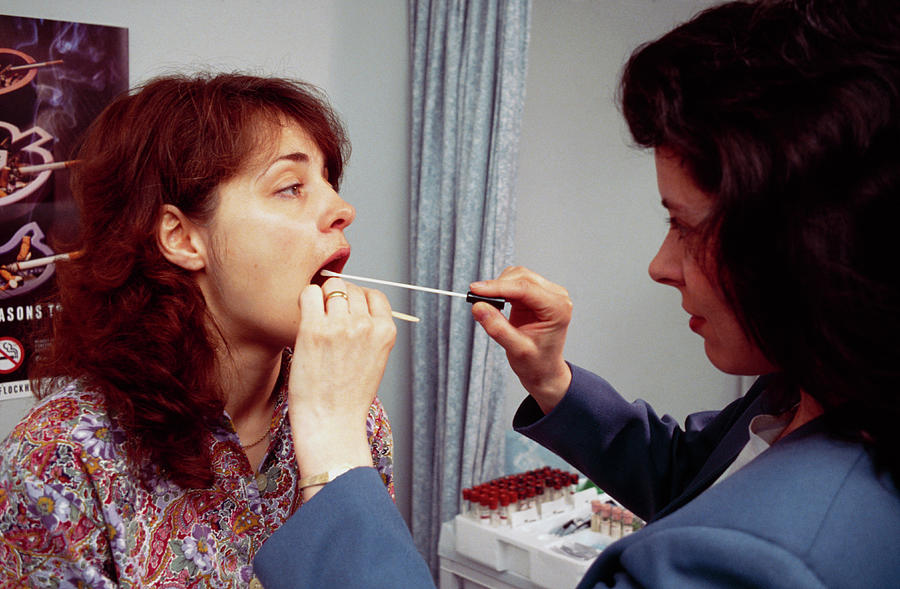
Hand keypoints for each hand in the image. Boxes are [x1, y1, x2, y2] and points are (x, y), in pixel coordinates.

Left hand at [288, 278, 395, 496]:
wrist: (331, 423)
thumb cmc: (348, 396)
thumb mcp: (374, 360)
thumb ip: (369, 331)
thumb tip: (351, 303)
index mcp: (385, 332)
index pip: (373, 295)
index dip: (358, 300)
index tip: (346, 312)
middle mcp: (365, 325)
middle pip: (351, 289)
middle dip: (339, 298)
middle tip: (327, 318)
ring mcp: (339, 326)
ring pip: (331, 288)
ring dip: (321, 299)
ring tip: (315, 320)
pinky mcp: (313, 330)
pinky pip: (309, 293)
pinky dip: (306, 299)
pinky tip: (304, 317)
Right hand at [469, 266, 572, 412]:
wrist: (544, 369)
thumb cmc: (537, 363)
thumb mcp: (516, 349)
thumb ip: (497, 328)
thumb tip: (478, 306)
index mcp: (557, 308)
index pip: (525, 288)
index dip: (498, 287)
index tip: (475, 290)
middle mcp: (556, 296)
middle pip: (521, 277)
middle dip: (497, 286)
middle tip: (476, 299)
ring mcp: (547, 293)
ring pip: (517, 275)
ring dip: (499, 286)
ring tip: (488, 306)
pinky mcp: (535, 294)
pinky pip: (514, 282)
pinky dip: (501, 289)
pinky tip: (496, 303)